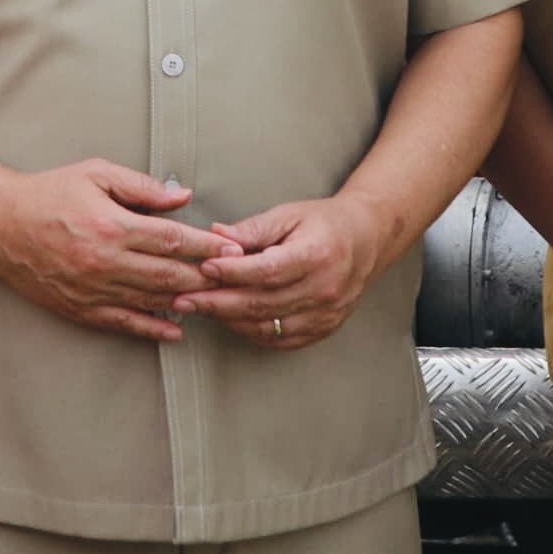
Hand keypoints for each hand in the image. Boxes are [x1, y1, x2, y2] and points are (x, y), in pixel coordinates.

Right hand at [0, 161, 237, 340]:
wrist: (0, 226)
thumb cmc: (50, 194)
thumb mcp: (96, 174)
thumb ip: (142, 186)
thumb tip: (182, 197)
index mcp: (112, 225)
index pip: (174, 239)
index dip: (208, 246)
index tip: (233, 249)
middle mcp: (105, 261)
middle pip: (170, 274)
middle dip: (207, 276)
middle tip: (235, 277)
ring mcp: (93, 289)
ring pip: (152, 300)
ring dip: (187, 301)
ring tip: (214, 298)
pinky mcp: (81, 308)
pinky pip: (125, 323)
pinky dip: (153, 328)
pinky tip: (175, 329)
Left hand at [177, 194, 393, 350]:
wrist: (367, 240)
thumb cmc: (325, 223)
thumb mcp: (289, 215)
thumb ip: (252, 229)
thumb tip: (215, 236)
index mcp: (317, 255)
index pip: (267, 271)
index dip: (232, 272)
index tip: (204, 269)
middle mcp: (324, 288)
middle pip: (262, 303)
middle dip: (218, 302)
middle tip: (185, 299)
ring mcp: (326, 313)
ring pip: (268, 325)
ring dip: (230, 320)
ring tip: (201, 309)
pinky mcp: (324, 328)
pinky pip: (281, 338)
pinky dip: (251, 331)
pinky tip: (230, 320)